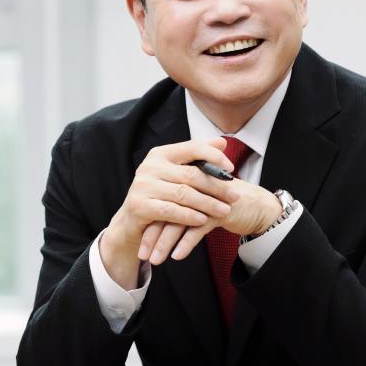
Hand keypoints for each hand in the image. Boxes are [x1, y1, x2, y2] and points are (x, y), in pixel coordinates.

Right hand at [101, 138, 238, 272]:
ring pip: (183, 194)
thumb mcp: (176, 175)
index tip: (231, 168)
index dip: (213, 156)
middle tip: (235, 196)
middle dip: (216, 186)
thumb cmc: (159, 197)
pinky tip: (203, 221)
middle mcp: (149, 166)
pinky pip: (171, 211)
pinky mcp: (139, 205)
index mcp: (160, 154)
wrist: (130, 223)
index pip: (191, 147)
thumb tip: (222, 142)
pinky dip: (189, 216)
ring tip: (225, 210)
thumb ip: (198, 158)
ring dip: (207, 203)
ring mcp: (142, 186)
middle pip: (191, 174)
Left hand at [139, 178, 281, 264]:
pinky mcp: (220, 209)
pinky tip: (177, 255)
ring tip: (155, 260)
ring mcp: (207, 197)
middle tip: (143, 255)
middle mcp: (194, 186)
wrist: (254, 205)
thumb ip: (179, 209)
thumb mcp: (198, 205)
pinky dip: (187, 242)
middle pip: (166, 211)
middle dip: (153, 235)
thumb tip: (154, 228)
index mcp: (186, 182)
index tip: (139, 243)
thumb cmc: (223, 204)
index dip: (148, 222)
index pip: (161, 202)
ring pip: (180, 221)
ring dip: (166, 242)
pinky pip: (198, 228)